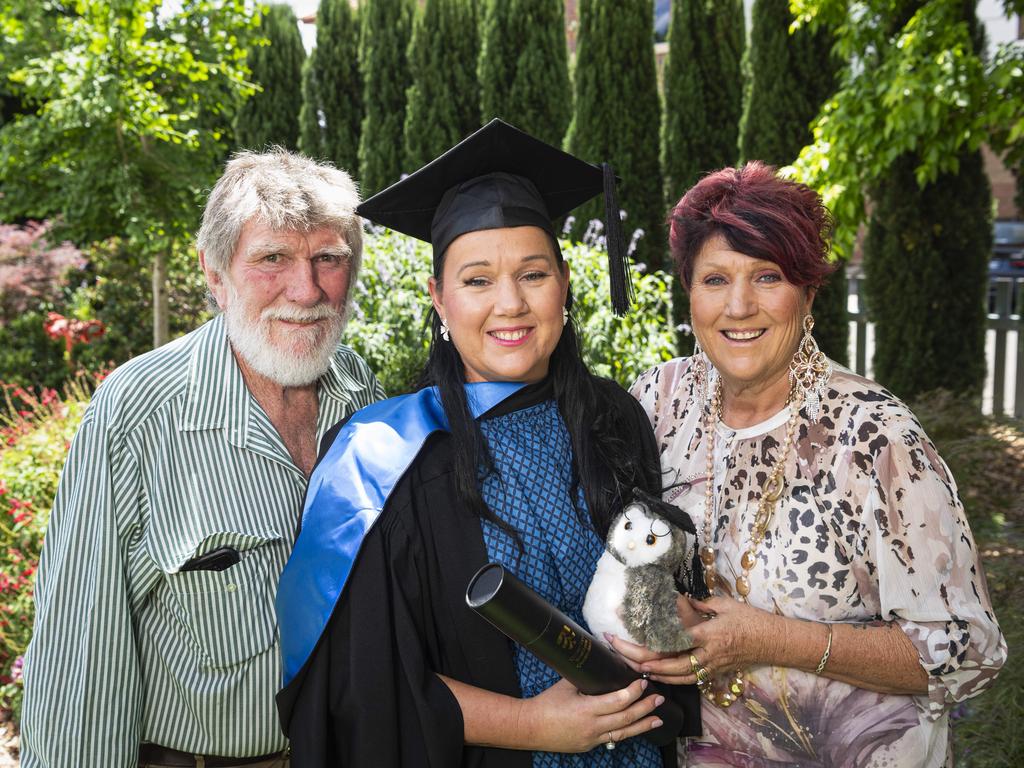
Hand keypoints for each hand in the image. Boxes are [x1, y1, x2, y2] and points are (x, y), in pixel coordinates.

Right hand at [518, 677, 665, 751]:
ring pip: (624, 732)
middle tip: (659, 698)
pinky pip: (613, 738)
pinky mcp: (590, 744)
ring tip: (658, 718)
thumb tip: (599, 660)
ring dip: (643, 724)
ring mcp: (592, 738)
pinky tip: (636, 727)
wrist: (531, 727)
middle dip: (645, 707)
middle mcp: (593, 726)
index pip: (618, 701)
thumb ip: (585, 676)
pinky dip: (626, 731)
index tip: (643, 682)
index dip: (633, 692)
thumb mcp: (566, 685)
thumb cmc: (546, 704)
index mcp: (586, 709)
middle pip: (626, 718)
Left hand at [608, 595, 778, 685]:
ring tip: (634, 666)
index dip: (652, 642)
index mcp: (709, 634)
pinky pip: (690, 679)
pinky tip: (659, 675)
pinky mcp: (716, 673)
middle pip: (671, 664)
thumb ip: (701, 603)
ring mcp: (712, 666)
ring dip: (655, 673)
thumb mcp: (725, 604)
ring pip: (678, 677)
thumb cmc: (752, 619)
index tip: (633, 637)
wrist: (775, 642)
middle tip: (623, 653)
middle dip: (644, 660)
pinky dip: (671, 679)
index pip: (675, 641)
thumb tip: (681, 599)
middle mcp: (709, 654)